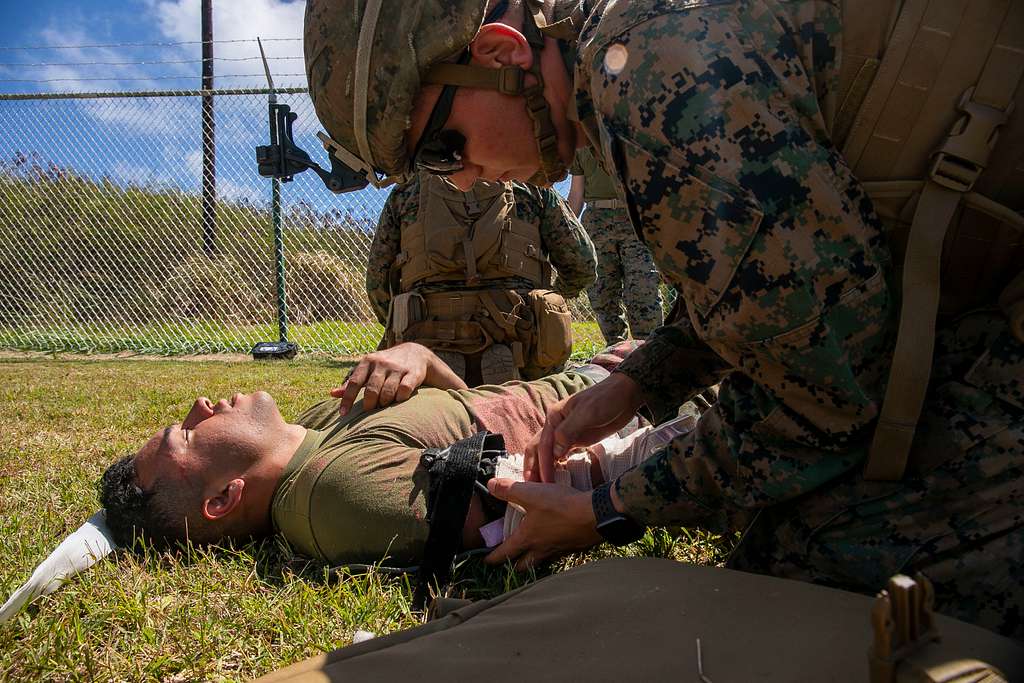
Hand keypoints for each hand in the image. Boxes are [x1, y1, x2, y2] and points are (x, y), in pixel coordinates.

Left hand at [330, 343, 467, 414]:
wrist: (416, 353)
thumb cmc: (386, 365)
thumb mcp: (368, 368)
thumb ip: (352, 382)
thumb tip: (332, 394)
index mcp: (368, 362)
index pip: (354, 382)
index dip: (347, 399)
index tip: (343, 415)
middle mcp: (382, 363)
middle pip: (372, 389)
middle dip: (369, 404)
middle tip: (370, 412)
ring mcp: (398, 368)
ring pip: (388, 392)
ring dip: (384, 403)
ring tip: (384, 406)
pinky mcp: (413, 373)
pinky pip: (404, 390)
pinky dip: (400, 399)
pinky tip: (398, 401)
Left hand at [484, 478, 601, 569]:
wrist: (596, 515)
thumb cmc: (561, 506)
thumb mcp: (531, 493)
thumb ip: (509, 490)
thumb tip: (490, 485)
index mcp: (527, 539)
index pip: (505, 554)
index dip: (493, 558)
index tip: (486, 561)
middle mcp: (541, 550)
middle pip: (524, 566)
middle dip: (515, 565)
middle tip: (510, 559)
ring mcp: (559, 551)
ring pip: (541, 561)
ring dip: (534, 559)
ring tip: (532, 550)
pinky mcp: (574, 547)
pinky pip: (558, 554)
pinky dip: (553, 551)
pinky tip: (556, 540)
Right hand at [524, 373, 642, 481]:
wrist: (624, 395)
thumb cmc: (605, 400)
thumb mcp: (587, 413)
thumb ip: (568, 431)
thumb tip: (554, 453)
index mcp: (554, 417)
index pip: (543, 446)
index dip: (543, 466)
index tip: (545, 485)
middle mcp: (555, 425)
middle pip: (538, 449)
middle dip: (534, 469)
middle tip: (532, 490)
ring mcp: (565, 433)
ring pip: (547, 454)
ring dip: (542, 469)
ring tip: (541, 489)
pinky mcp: (576, 439)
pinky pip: (560, 455)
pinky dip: (554, 466)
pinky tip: (554, 478)